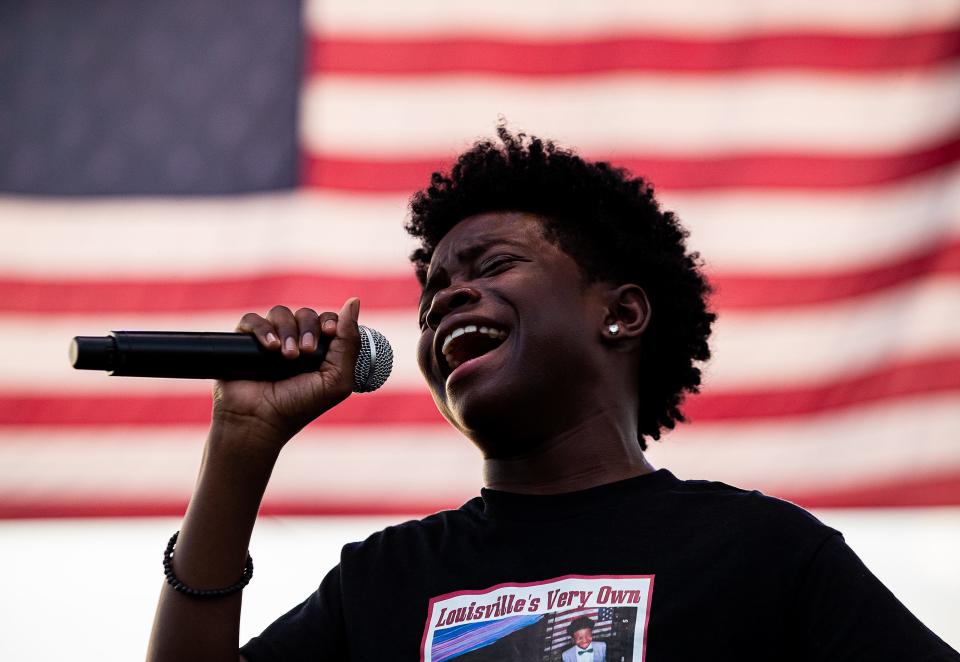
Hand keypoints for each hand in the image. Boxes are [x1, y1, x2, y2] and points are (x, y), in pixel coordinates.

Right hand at [211, 298, 360, 446]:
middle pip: (306, 314)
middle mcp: (295, 342)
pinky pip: (252, 319)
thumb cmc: (299, 406)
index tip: (329, 333)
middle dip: (308, 329)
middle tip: (305, 353)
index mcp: (319, 351)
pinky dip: (262, 329)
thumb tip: (354, 301)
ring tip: (286, 356)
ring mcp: (269, 340)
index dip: (330, 321)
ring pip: (280, 313)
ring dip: (287, 331)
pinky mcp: (242, 341)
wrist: (259, 422)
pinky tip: (269, 348)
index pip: (328, 320)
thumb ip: (349, 342)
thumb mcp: (337, 380)